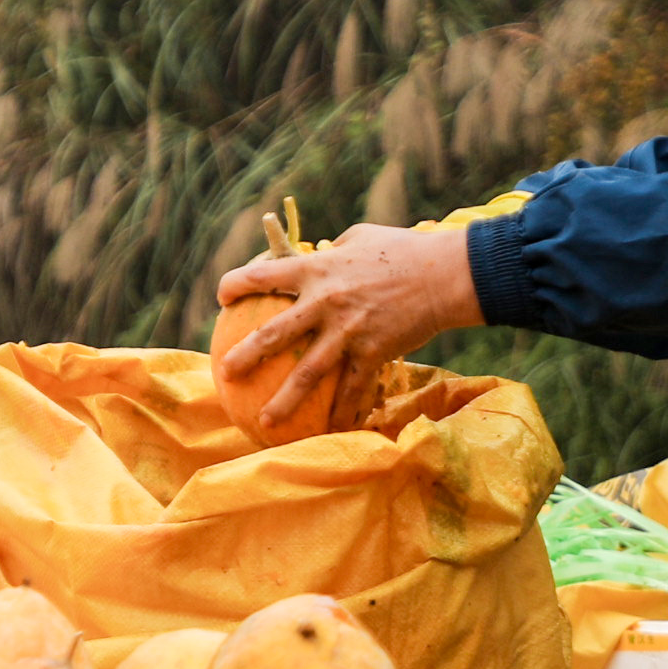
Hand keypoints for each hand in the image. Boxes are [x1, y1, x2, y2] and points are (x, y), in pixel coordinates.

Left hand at [215, 225, 481, 435]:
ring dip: (283, 400)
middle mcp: (325, 301)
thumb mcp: (359, 237)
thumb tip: (317, 255)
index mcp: (317, 269)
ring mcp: (348, 331)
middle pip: (273, 333)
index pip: (262, 276)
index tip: (222, 298)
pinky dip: (343, 413)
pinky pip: (353, 390)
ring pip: (307, 373)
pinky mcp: (373, 352)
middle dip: (244, 355)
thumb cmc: (403, 249)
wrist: (444, 275)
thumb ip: (331, 252)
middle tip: (224, 373)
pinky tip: (331, 431)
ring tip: (263, 421)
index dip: (235, 285)